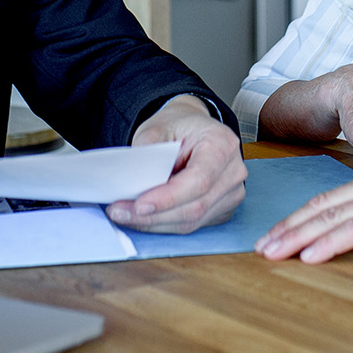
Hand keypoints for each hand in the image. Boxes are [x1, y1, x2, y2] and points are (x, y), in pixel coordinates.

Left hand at [109, 95, 245, 233]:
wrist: (193, 130)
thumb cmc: (178, 126)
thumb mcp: (156, 128)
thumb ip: (146, 154)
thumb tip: (131, 186)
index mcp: (223, 144)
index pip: (199, 180)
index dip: (169, 198)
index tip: (139, 205)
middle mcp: (233, 172)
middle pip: (195, 206)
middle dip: (154, 215)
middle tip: (119, 212)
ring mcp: (232, 193)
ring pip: (192, 221)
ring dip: (155, 223)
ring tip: (125, 215)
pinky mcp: (222, 209)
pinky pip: (192, 225)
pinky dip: (165, 224)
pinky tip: (144, 217)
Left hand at [255, 163, 352, 263]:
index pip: (329, 199)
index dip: (299, 217)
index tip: (276, 235)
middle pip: (323, 206)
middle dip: (288, 228)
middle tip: (262, 247)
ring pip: (333, 218)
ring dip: (298, 237)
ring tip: (274, 253)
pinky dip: (330, 243)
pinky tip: (310, 256)